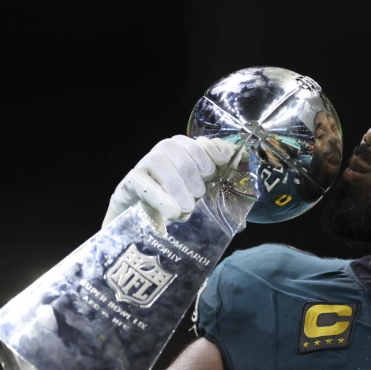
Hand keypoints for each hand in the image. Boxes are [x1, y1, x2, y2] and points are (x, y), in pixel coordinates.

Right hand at [102, 135, 237, 227]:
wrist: (135, 226)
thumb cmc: (174, 210)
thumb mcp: (199, 207)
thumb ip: (219, 208)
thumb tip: (242, 224)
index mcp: (185, 153)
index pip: (200, 143)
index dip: (211, 150)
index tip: (221, 164)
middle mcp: (164, 153)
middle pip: (181, 151)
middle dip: (194, 175)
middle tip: (198, 197)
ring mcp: (145, 165)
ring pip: (160, 161)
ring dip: (177, 185)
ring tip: (186, 208)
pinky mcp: (128, 182)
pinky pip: (142, 182)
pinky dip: (160, 197)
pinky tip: (173, 212)